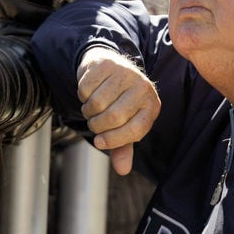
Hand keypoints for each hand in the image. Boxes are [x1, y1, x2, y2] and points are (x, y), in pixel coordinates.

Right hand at [76, 47, 160, 174]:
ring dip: (88, 111)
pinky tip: (89, 92)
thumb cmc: (119, 101)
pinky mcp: (107, 64)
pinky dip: (82, 95)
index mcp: (151, 105)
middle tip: (94, 123)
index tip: (99, 142)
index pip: (136, 130)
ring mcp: (126, 73)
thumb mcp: (125, 123)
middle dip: (97, 125)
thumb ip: (123, 146)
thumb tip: (122, 169)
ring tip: (91, 108)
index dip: (114, 140)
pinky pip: (86, 88)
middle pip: (114, 117)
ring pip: (97, 103)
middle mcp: (143, 87)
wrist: (110, 68)